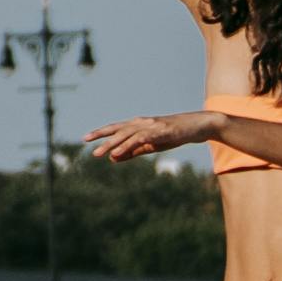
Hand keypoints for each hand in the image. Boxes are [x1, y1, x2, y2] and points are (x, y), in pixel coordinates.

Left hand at [81, 114, 204, 162]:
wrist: (196, 127)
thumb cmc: (174, 135)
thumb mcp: (151, 145)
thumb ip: (133, 151)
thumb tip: (113, 158)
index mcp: (139, 125)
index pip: (116, 128)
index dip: (101, 132)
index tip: (87, 138)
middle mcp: (142, 122)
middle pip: (118, 129)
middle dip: (101, 135)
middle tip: (85, 141)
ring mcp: (151, 126)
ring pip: (127, 134)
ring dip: (111, 144)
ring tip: (99, 153)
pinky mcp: (160, 131)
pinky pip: (140, 139)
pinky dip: (128, 145)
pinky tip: (119, 152)